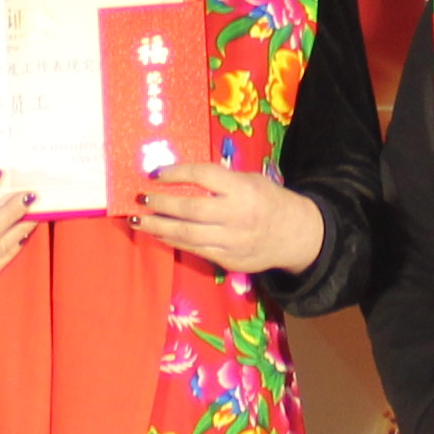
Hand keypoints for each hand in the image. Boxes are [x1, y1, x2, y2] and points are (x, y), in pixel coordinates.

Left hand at [133, 161, 325, 278]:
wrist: (295, 235)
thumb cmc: (268, 201)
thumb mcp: (251, 180)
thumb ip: (221, 180)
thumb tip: (181, 177)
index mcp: (243, 189)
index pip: (204, 176)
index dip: (177, 173)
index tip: (155, 174)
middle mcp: (237, 215)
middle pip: (191, 209)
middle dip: (161, 204)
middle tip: (140, 198)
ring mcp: (232, 241)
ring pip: (188, 234)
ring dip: (158, 226)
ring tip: (138, 219)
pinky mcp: (229, 260)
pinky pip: (195, 250)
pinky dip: (173, 241)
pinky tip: (158, 234)